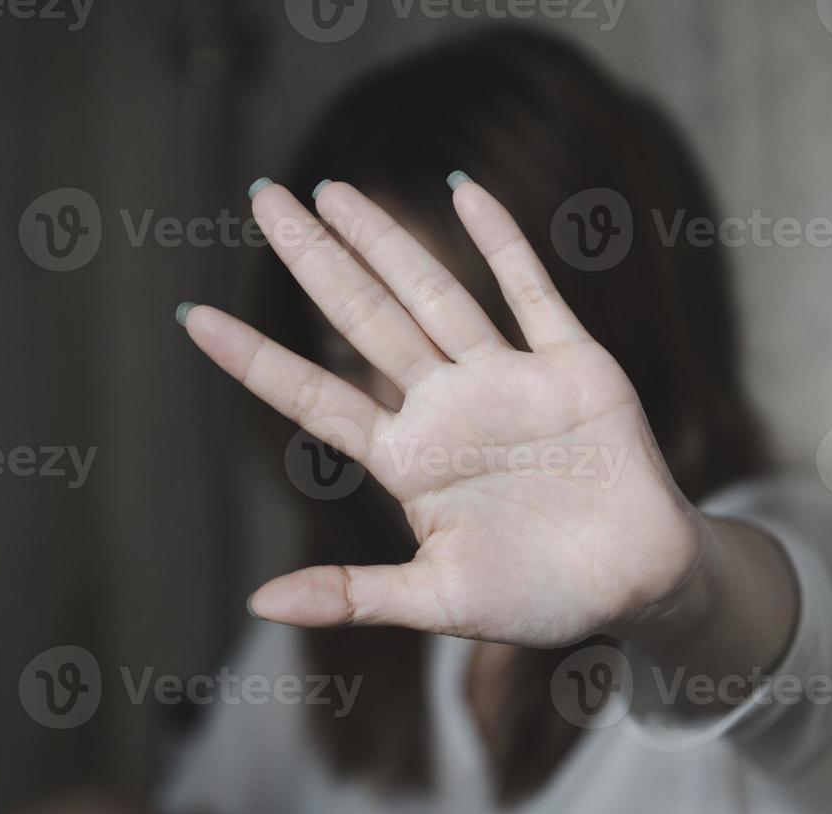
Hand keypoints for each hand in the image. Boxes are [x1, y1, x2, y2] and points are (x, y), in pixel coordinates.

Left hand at [180, 177, 707, 648]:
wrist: (638, 589)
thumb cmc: (535, 598)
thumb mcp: (437, 601)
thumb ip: (351, 596)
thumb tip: (257, 604)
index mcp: (405, 461)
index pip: (312, 397)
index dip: (254, 358)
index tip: (192, 317)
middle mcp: (443, 409)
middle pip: (363, 319)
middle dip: (315, 259)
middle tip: (261, 197)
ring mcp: (504, 381)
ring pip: (433, 295)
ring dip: (386, 240)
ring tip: (331, 190)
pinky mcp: (572, 368)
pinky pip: (532, 295)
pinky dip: (504, 243)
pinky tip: (462, 194)